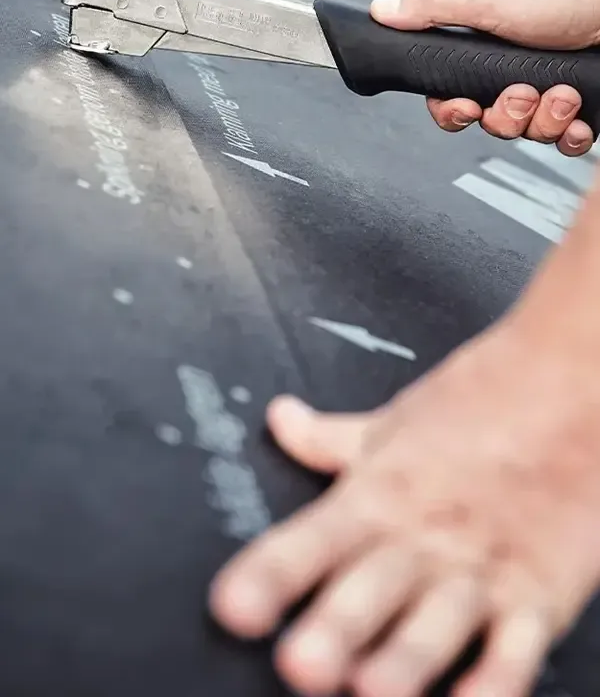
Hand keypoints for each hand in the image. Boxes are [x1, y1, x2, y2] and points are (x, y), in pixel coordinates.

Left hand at [209, 312, 599, 696]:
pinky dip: (496, 684)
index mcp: (379, 494)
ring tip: (373, 692)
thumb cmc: (479, 405)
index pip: (311, 540)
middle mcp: (423, 536)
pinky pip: (516, 650)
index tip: (233, 606)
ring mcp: (483, 567)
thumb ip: (328, 437)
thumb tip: (278, 418)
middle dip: (334, 628)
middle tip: (300, 665)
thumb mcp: (393, 421)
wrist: (571, 382)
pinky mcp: (540, 592)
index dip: (270, 574)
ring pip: (437, 624)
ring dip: (405, 661)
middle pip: (370, 589)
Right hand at [370, 0, 599, 156]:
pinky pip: (569, 143)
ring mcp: (550, 96)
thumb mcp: (483, 1)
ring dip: (546, 119)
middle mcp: (514, 80)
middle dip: (509, 115)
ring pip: (532, 137)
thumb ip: (430, 10)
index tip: (467, 107)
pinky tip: (579, 115)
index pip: (453, 105)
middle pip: (493, 127)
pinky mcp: (583, 108)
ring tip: (564, 90)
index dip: (455, 114)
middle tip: (525, 89)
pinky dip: (573, 135)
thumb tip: (379, 9)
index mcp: (485, 60)